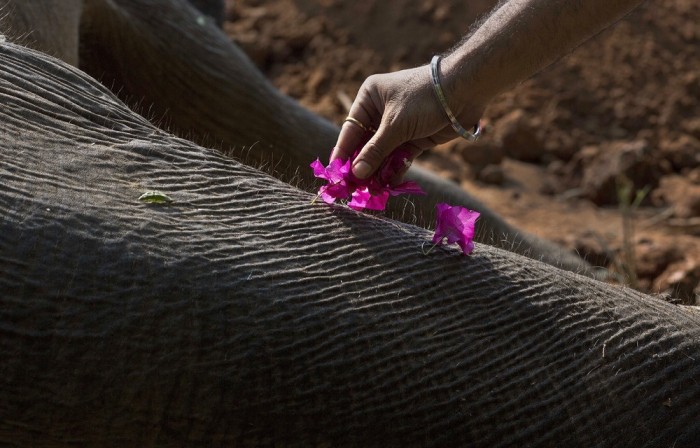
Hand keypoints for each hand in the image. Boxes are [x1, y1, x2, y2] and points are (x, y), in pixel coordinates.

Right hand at [331, 63, 482, 180]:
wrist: (464, 91)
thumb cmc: (423, 99)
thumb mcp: (395, 126)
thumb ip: (375, 151)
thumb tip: (356, 173)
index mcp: (369, 98)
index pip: (350, 129)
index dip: (343, 152)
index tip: (336, 173)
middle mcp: (381, 111)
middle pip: (366, 144)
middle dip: (362, 166)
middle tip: (354, 188)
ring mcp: (398, 125)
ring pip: (383, 153)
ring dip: (378, 171)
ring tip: (371, 191)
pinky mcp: (415, 137)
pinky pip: (400, 156)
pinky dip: (395, 169)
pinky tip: (389, 184)